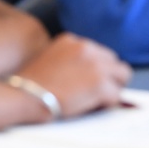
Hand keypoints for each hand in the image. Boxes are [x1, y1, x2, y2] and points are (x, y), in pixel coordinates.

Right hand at [16, 33, 130, 119]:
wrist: (26, 95)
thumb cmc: (31, 85)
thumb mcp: (49, 58)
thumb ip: (69, 59)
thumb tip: (86, 75)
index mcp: (72, 40)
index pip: (99, 52)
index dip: (96, 69)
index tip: (88, 81)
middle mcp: (86, 48)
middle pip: (114, 61)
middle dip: (108, 77)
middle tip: (95, 92)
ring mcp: (95, 65)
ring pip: (122, 76)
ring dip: (112, 88)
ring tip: (96, 100)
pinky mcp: (99, 84)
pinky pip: (116, 96)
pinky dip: (107, 104)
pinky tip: (91, 107)